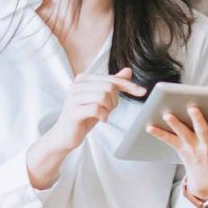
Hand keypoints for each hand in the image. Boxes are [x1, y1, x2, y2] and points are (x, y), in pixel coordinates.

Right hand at [27, 67, 145, 188]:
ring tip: (103, 114)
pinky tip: (101, 120)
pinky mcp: (72, 111)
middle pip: (109, 86)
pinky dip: (104, 116)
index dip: (129, 85)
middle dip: (115, 101)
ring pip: (104, 96)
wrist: (64, 137)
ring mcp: (73, 98)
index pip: (112, 79)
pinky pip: (97, 108)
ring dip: (109, 108)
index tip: (143, 91)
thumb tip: (128, 70)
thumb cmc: (84, 117)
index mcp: (83, 79)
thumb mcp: (101, 99)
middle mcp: (76, 85)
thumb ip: (113, 84)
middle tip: (109, 110)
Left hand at [146, 107, 207, 197]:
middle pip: (201, 131)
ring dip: (175, 124)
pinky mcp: (181, 150)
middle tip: (193, 107)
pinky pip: (169, 141)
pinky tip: (149, 125)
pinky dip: (159, 134)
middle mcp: (207, 146)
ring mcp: (193, 149)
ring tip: (167, 114)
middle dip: (197, 119)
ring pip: (183, 134)